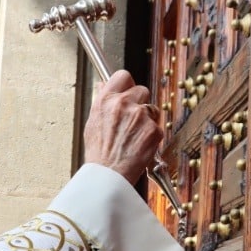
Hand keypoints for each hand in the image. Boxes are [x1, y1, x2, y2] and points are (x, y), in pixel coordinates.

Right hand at [82, 70, 162, 184]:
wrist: (108, 175)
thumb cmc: (99, 153)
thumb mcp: (92, 122)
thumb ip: (101, 101)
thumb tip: (104, 85)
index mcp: (106, 100)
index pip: (123, 76)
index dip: (127, 83)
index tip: (128, 89)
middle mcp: (123, 104)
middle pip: (142, 90)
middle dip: (140, 102)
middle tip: (134, 118)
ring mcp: (140, 116)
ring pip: (152, 109)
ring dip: (147, 119)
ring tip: (135, 136)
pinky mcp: (154, 130)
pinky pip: (157, 127)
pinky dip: (152, 136)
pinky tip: (140, 145)